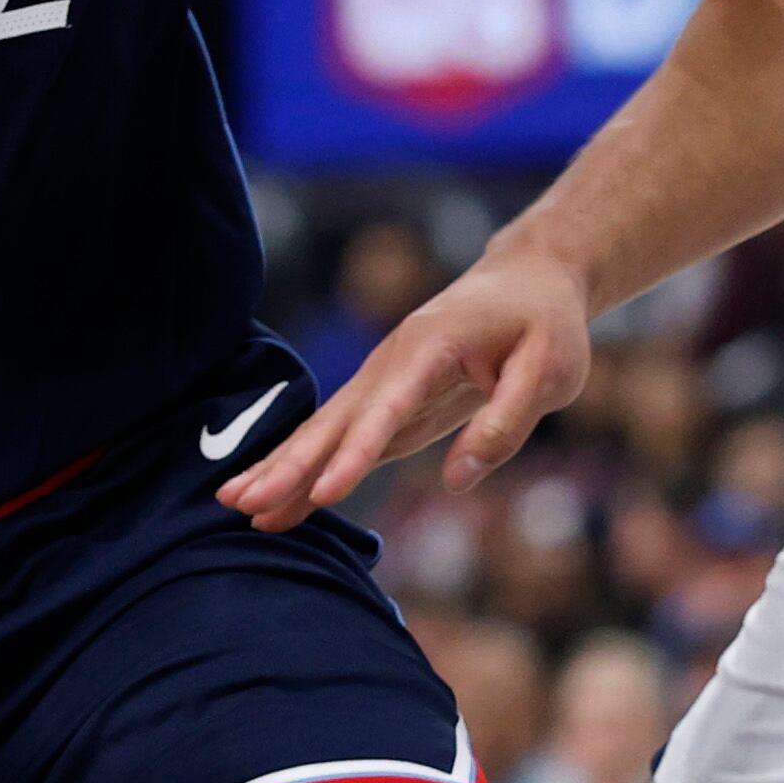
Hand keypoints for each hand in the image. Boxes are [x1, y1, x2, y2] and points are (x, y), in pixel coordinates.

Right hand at [219, 243, 594, 532]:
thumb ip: (506, 423)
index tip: (326, 492)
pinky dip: (306, 467)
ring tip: (234, 503)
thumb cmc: (545, 323)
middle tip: (244, 503)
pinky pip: (341, 438)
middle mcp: (392, 361)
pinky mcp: (388, 402)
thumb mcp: (549, 370)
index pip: (387, 409)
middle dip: (289, 464)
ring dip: (281, 465)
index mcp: (429, 347)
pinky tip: (277, 500)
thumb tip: (457, 480)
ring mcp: (383, 380)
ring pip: (325, 429)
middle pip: (335, 420)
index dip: (356, 453)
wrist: (528, 279)